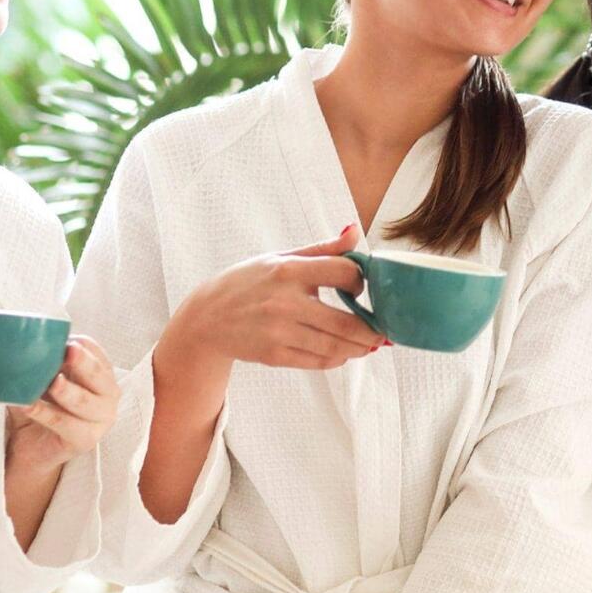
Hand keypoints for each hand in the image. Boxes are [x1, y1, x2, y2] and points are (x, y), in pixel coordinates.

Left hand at [5, 335, 119, 471]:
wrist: (32, 447)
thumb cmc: (42, 406)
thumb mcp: (43, 380)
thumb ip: (43, 364)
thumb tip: (24, 345)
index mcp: (102, 374)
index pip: (97, 353)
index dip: (82, 345)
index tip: (65, 338)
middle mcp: (109, 394)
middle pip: (98, 374)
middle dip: (83, 362)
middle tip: (68, 350)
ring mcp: (102, 419)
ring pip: (84, 401)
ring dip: (67, 391)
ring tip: (52, 383)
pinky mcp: (86, 440)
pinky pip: (64, 423)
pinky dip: (45, 413)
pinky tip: (27, 405)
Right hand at [169, 225, 384, 371]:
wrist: (206, 318)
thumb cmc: (247, 283)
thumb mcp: (280, 258)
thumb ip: (322, 249)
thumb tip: (355, 231)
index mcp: (288, 271)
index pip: (344, 273)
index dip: (360, 281)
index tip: (359, 288)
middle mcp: (285, 302)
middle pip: (345, 322)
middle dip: (372, 330)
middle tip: (385, 331)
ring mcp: (279, 332)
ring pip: (334, 346)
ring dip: (359, 348)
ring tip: (370, 344)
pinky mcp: (274, 355)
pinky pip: (317, 361)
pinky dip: (336, 359)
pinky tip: (344, 353)